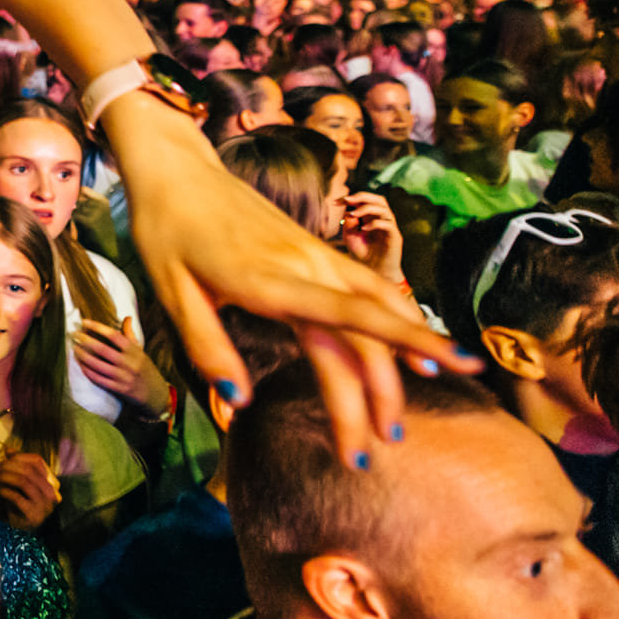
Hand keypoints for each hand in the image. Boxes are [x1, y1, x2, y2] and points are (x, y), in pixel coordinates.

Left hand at [0, 450, 60, 530]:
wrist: (21, 529)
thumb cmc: (21, 502)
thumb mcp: (21, 481)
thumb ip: (18, 465)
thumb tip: (9, 448)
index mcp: (53, 483)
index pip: (37, 461)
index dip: (18, 457)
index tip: (3, 459)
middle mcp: (53, 494)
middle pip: (29, 470)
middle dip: (8, 467)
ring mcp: (45, 506)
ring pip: (23, 482)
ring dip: (5, 477)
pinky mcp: (34, 515)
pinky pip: (16, 497)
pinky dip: (3, 491)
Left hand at [71, 317, 169, 417]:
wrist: (156, 394)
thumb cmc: (145, 369)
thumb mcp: (141, 351)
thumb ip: (131, 335)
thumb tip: (127, 317)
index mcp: (134, 351)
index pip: (113, 335)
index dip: (97, 327)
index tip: (84, 322)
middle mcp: (129, 363)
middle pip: (102, 349)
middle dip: (85, 340)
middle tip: (74, 334)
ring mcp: (123, 377)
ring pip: (98, 365)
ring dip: (83, 356)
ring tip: (74, 348)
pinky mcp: (119, 389)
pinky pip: (98, 379)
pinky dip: (87, 371)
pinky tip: (80, 365)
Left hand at [103, 96, 455, 468]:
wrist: (176, 169)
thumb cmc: (166, 232)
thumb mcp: (172, 293)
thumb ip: (208, 347)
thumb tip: (240, 402)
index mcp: (268, 280)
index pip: (350, 316)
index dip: (404, 342)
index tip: (451, 369)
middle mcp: (304, 266)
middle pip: (363, 333)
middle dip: (379, 394)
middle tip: (380, 449)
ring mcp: (315, 255)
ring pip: (376, 309)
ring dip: (397, 360)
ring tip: (397, 417)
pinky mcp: (315, 251)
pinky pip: (366, 289)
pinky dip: (393, 321)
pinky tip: (409, 351)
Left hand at [335, 191, 404, 280]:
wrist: (374, 272)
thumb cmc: (362, 255)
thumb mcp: (350, 238)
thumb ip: (349, 225)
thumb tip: (348, 212)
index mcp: (372, 217)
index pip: (366, 201)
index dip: (352, 198)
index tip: (336, 202)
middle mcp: (383, 219)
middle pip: (379, 199)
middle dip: (362, 197)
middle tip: (346, 200)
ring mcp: (390, 227)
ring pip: (384, 209)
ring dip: (367, 208)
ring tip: (353, 214)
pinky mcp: (395, 237)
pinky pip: (388, 224)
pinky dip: (374, 223)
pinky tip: (363, 229)